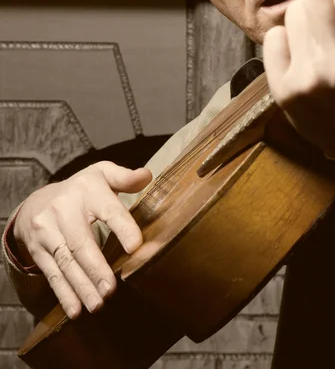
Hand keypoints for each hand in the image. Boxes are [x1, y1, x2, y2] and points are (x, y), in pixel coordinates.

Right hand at [13, 162, 151, 318]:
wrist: (38, 201)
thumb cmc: (83, 189)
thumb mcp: (103, 175)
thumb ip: (125, 178)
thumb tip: (147, 175)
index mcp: (88, 189)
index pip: (108, 209)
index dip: (122, 227)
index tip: (135, 246)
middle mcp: (63, 209)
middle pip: (81, 242)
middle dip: (97, 268)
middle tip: (112, 289)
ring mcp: (47, 231)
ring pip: (66, 262)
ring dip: (82, 286)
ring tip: (98, 304)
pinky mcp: (38, 250)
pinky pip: (52, 273)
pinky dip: (64, 293)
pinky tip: (76, 310)